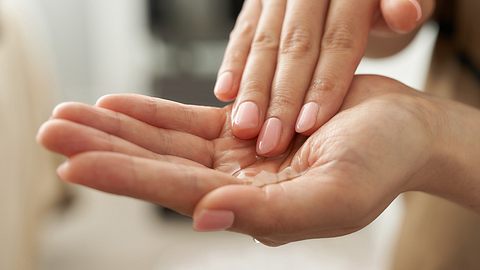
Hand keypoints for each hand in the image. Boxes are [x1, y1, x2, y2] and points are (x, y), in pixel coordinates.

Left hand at [38, 76, 441, 245]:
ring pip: (164, 142)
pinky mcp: (244, 126)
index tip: (72, 162)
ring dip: (117, 128)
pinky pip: (189, 120)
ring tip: (71, 115)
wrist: (404, 130)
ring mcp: (236, 155)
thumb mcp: (335, 196)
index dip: (123, 177)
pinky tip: (119, 105)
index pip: (174, 193)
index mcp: (253, 207)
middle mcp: (236, 184)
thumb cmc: (382, 164)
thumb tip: (205, 218)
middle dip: (103, 148)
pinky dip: (153, 114)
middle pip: (156, 166)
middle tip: (51, 130)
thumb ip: (269, 215)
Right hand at [214, 0, 434, 156]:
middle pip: (296, 48)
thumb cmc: (375, 1)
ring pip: (264, 44)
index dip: (325, 84)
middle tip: (269, 140)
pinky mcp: (258, 4)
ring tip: (244, 126)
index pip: (338, 41)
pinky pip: (243, 33)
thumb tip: (405, 14)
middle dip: (281, 97)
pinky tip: (225, 92)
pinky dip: (233, 64)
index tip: (310, 125)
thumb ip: (397, 5)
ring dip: (252, 88)